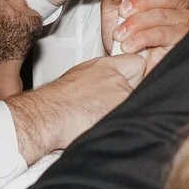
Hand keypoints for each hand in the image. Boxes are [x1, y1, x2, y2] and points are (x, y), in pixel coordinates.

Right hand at [5, 52, 151, 161]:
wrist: (47, 116)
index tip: (130, 82)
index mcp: (106, 66)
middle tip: (113, 103)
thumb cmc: (57, 100)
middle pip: (141, 85)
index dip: (136, 74)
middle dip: (132, 94)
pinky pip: (132, 119)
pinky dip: (123, 124)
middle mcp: (117, 79)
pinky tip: (105, 125)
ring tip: (102, 116)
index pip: (138, 63)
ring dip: (126, 110)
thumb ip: (104, 75)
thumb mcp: (81, 75)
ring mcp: (120, 97)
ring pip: (136, 104)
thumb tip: (113, 82)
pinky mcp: (120, 115)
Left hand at [101, 0, 188, 56]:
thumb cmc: (124, 36)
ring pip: (162, 17)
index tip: (123, 6)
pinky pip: (164, 35)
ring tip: (120, 36)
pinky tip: (130, 46)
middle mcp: (179, 6)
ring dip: (137, 26)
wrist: (126, 64)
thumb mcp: (114, 11)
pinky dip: (143, 39)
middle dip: (139, 9)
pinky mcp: (182, 41)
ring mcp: (183, 23)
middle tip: (121, 19)